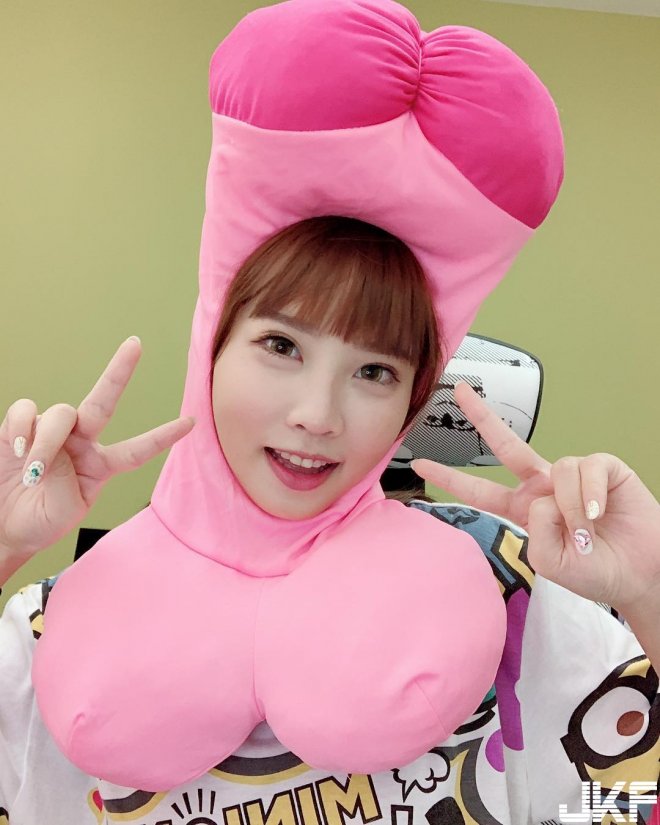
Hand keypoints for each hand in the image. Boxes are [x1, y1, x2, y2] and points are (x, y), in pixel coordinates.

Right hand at [0, 337, 194, 571]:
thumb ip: (67, 477)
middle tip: (135, 344)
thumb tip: (50, 444)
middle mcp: (81, 442)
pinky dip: (22, 427)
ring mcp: (52, 433)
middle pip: (104, 401)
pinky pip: (26, 411)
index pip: (137, 449)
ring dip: (47, 441)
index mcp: (101, 465)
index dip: (162, 437)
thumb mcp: (67, 510)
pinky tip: (17, 448)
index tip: (191, 423)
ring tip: (33, 471)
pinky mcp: (19, 429)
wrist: (4, 529)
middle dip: (120, 371)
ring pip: (60, 414)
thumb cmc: (40, 522)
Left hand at [411, 382, 659, 611]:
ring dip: (572, 506)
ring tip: (587, 531)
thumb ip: (535, 528)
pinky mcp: (604, 468)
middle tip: (458, 391)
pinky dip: (591, 495)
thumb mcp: (550, 561)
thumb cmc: (594, 571)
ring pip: (557, 468)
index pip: (481, 490)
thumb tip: (545, 494)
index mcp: (524, 509)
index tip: (421, 463)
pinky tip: (600, 513)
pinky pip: (587, 468)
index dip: (452, 478)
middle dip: (482, 417)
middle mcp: (543, 486)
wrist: (640, 575)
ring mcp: (572, 475)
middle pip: (506, 445)